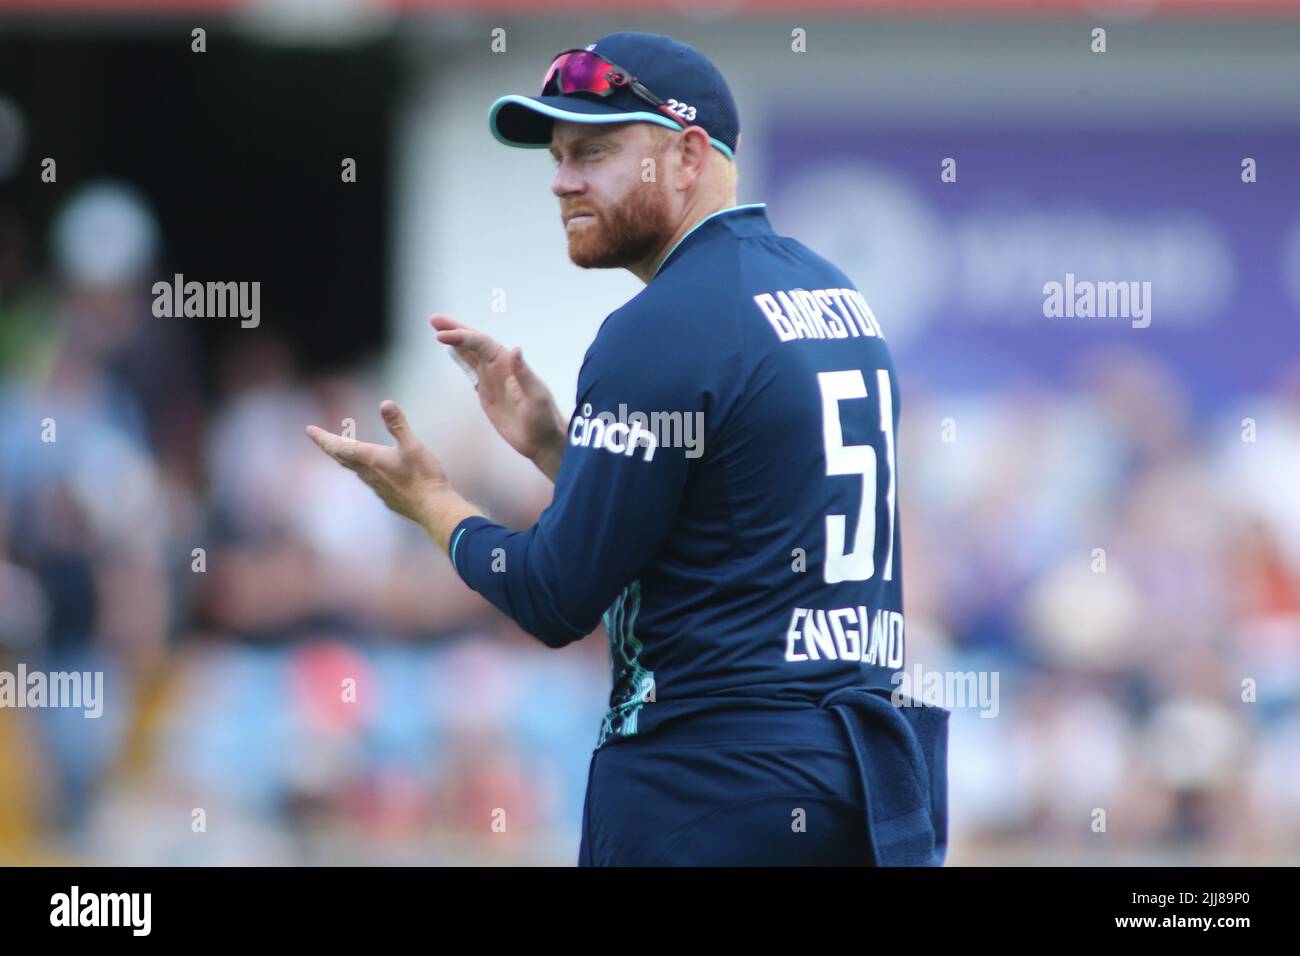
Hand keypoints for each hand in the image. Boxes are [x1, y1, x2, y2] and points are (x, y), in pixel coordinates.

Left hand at [306, 400, 459, 532]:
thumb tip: (385, 403)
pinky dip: (363, 471)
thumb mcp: (413, 446)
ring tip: (341, 451)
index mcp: (371, 459)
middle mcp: (369, 474)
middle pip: (342, 458)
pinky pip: (369, 481)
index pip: (339, 446)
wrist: (433, 509)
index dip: (323, 437)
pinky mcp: (387, 497)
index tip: (309, 430)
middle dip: (329, 446)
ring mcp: (377, 487)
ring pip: (355, 470)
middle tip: (317, 437)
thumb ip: (398, 425)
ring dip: (345, 459)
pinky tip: (372, 472)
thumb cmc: (424, 477)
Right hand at [432, 314, 567, 480]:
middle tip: (434, 319)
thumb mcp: (536, 397)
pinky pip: (471, 370)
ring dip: (455, 341)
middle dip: (455, 330)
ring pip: (470, 353)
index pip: (482, 343)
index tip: (442, 335)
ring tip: (437, 329)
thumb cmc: (543, 419)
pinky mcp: (487, 392)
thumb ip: (524, 374)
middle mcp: (500, 367)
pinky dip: (460, 359)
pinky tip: (451, 351)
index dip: (462, 336)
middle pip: (474, 342)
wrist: (541, 440)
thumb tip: (515, 349)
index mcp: (509, 365)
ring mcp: (492, 379)